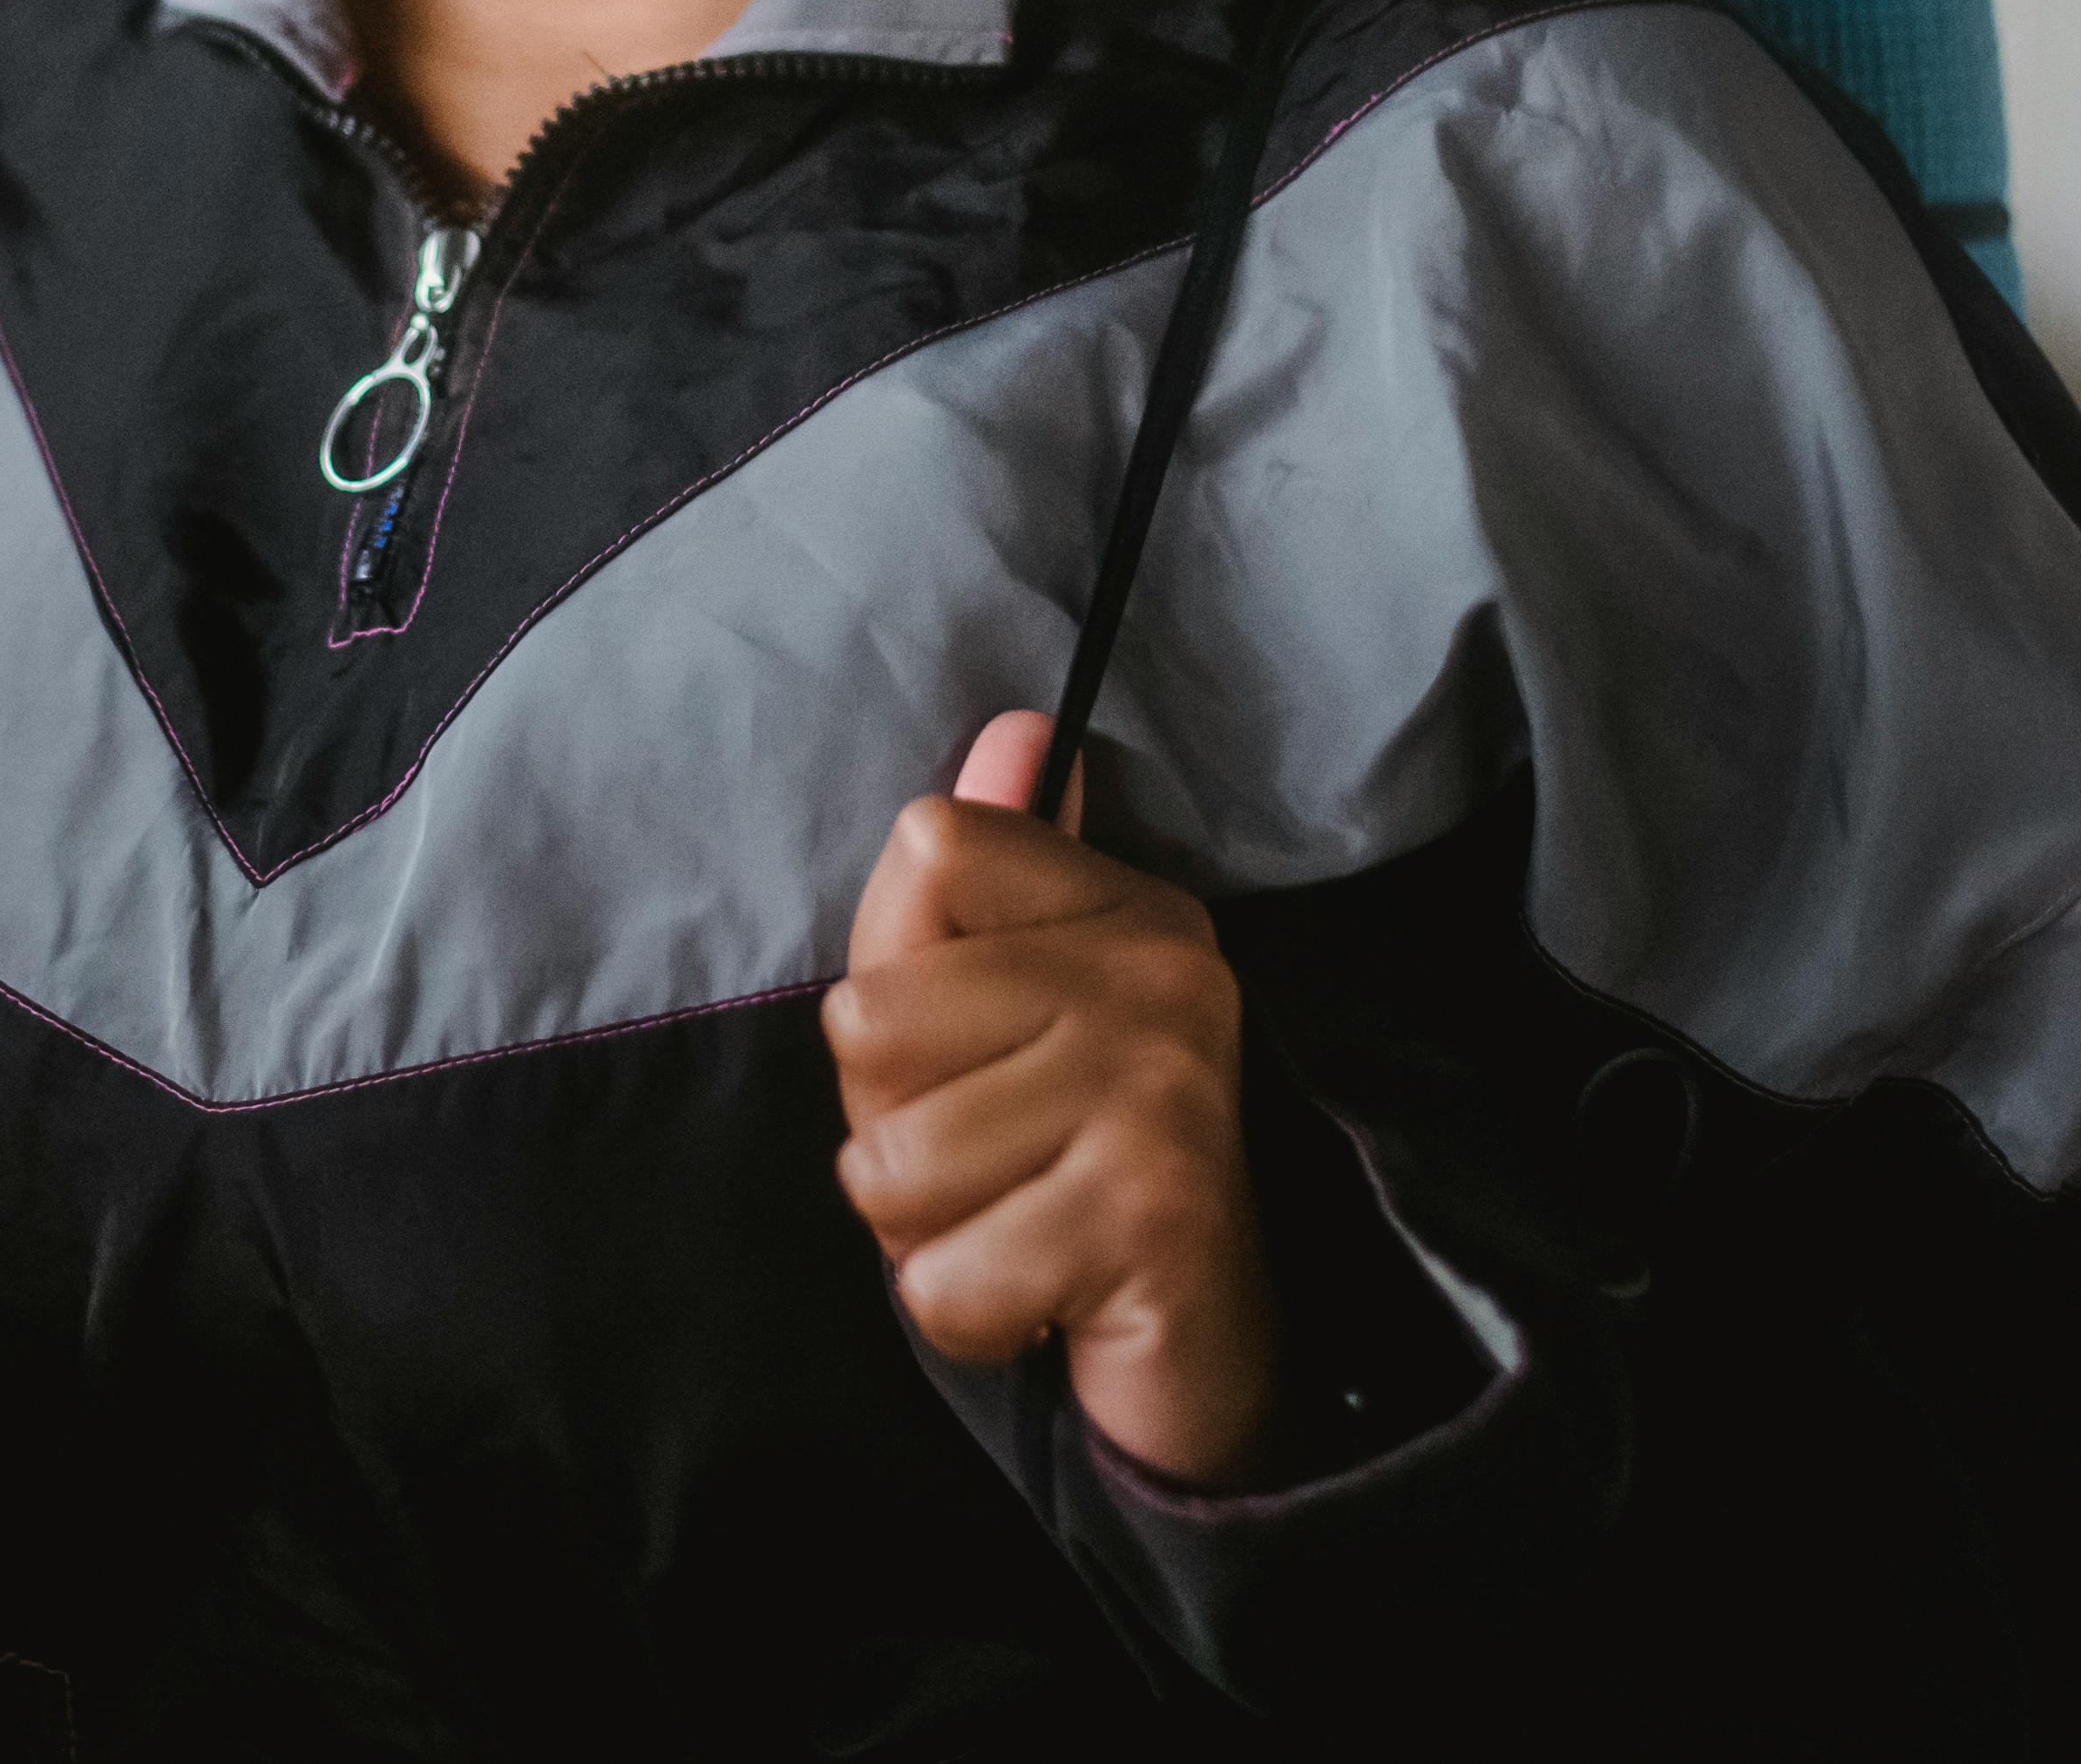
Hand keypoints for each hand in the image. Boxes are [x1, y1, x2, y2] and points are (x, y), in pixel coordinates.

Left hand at [826, 710, 1277, 1484]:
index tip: (985, 1050)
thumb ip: (973, 884)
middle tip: (1000, 1165)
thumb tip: (1017, 728)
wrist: (1212, 1352)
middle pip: (869, 1020)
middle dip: (892, 1127)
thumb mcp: (999, 1015)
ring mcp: (1166, 1091)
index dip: (896, 983)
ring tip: (1019, 1227)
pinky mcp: (1154, 1217)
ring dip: (926, 1233)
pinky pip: (941, 1280)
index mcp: (1126, 907)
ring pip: (889, 1164)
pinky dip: (968, 1314)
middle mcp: (1163, 974)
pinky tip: (1045, 1297)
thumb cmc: (1069, 1169)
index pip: (925, 850)